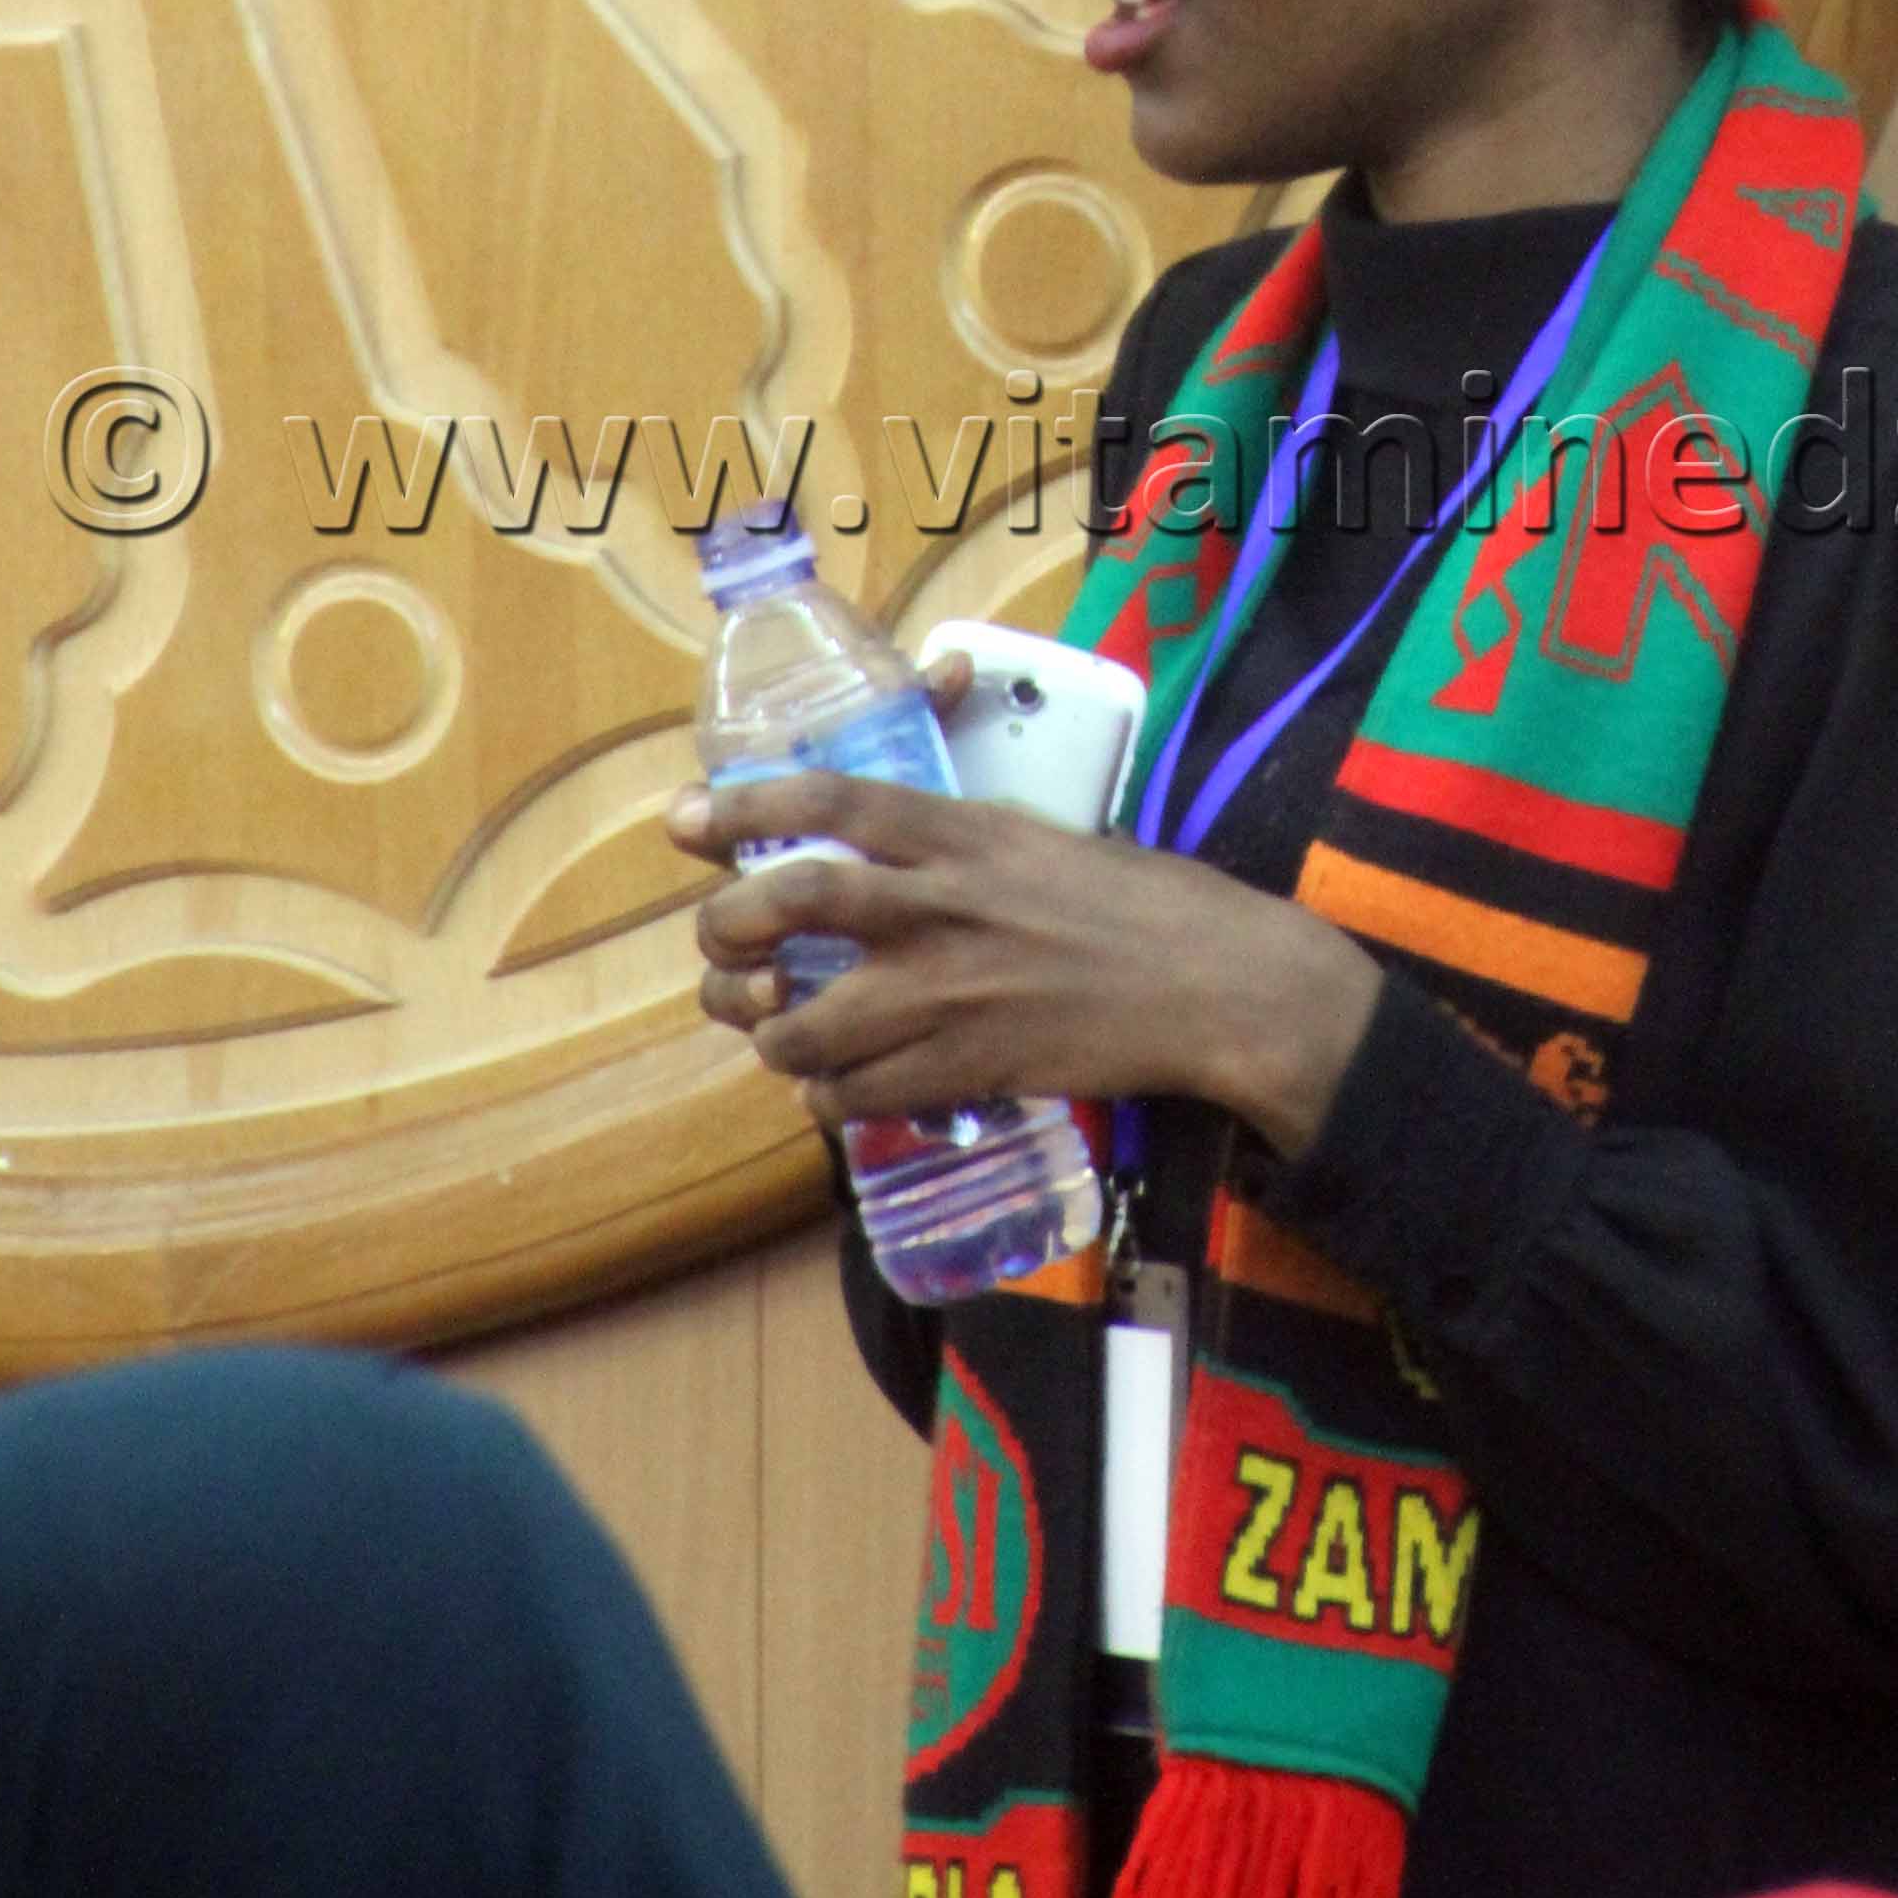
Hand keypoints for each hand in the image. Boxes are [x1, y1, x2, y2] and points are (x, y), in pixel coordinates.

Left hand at [666, 761, 1382, 1163]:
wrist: (1214, 984)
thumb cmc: (1142, 900)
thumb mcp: (1045, 837)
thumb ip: (961, 837)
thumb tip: (891, 836)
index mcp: (965, 833)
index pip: (831, 803)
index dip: (743, 807)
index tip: (683, 819)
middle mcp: (943, 908)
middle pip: (791, 906)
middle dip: (728, 930)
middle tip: (719, 946)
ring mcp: (952, 996)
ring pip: (806, 1021)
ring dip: (768, 1031)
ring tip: (772, 1028)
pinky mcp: (969, 1070)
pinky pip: (859, 1093)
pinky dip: (826, 1094)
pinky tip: (833, 1084)